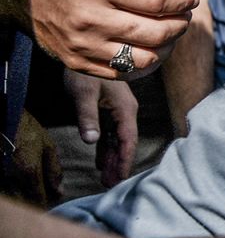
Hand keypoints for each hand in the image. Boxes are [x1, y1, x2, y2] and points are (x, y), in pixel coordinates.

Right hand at [2, 110, 61, 204]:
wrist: (2, 117)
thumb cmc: (26, 129)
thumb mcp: (46, 146)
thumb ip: (54, 170)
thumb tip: (59, 191)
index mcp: (29, 171)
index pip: (39, 199)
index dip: (46, 204)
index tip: (51, 202)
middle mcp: (11, 177)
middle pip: (24, 202)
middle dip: (33, 203)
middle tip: (42, 198)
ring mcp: (0, 176)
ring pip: (12, 198)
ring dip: (21, 199)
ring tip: (31, 192)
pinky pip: (3, 190)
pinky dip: (11, 191)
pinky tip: (18, 185)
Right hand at [26, 0, 197, 79]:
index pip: (157, 1)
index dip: (182, 2)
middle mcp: (89, 18)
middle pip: (155, 32)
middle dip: (180, 24)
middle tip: (184, 15)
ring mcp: (83, 45)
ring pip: (144, 58)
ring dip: (167, 47)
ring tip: (169, 31)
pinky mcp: (79, 63)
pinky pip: (125, 73)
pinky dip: (145, 62)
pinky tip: (149, 46)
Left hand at [64, 69, 137, 186]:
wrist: (82, 52)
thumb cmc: (84, 72)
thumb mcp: (84, 94)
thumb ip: (87, 118)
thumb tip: (91, 141)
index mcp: (125, 109)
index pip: (128, 139)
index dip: (125, 159)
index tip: (122, 178)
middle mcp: (125, 112)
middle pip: (125, 142)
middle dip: (119, 163)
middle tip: (111, 184)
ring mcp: (118, 111)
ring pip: (117, 139)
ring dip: (112, 158)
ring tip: (106, 177)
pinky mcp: (108, 110)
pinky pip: (110, 133)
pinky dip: (106, 147)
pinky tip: (101, 160)